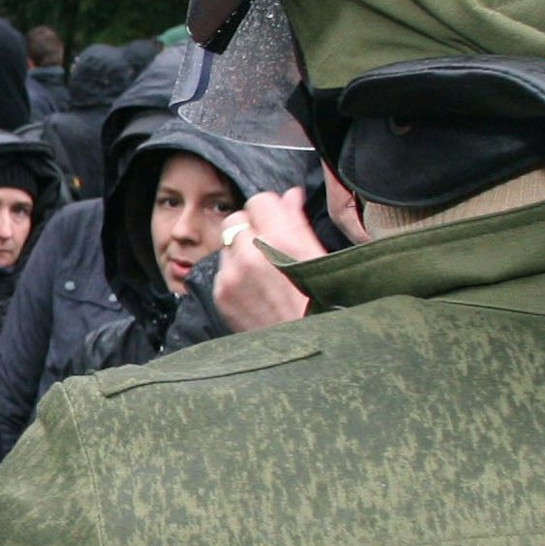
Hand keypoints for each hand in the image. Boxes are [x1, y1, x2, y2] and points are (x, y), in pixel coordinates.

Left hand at [215, 187, 323, 333]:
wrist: (309, 350)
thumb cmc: (323, 304)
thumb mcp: (319, 258)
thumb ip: (298, 223)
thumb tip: (289, 195)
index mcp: (282, 240)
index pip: (259, 200)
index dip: (269, 210)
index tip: (276, 221)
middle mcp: (251, 253)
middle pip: (236, 219)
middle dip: (251, 228)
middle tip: (269, 247)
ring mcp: (232, 275)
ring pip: (227, 246)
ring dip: (241, 252)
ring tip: (264, 274)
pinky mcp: (221, 295)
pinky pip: (222, 272)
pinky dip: (234, 276)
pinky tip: (255, 291)